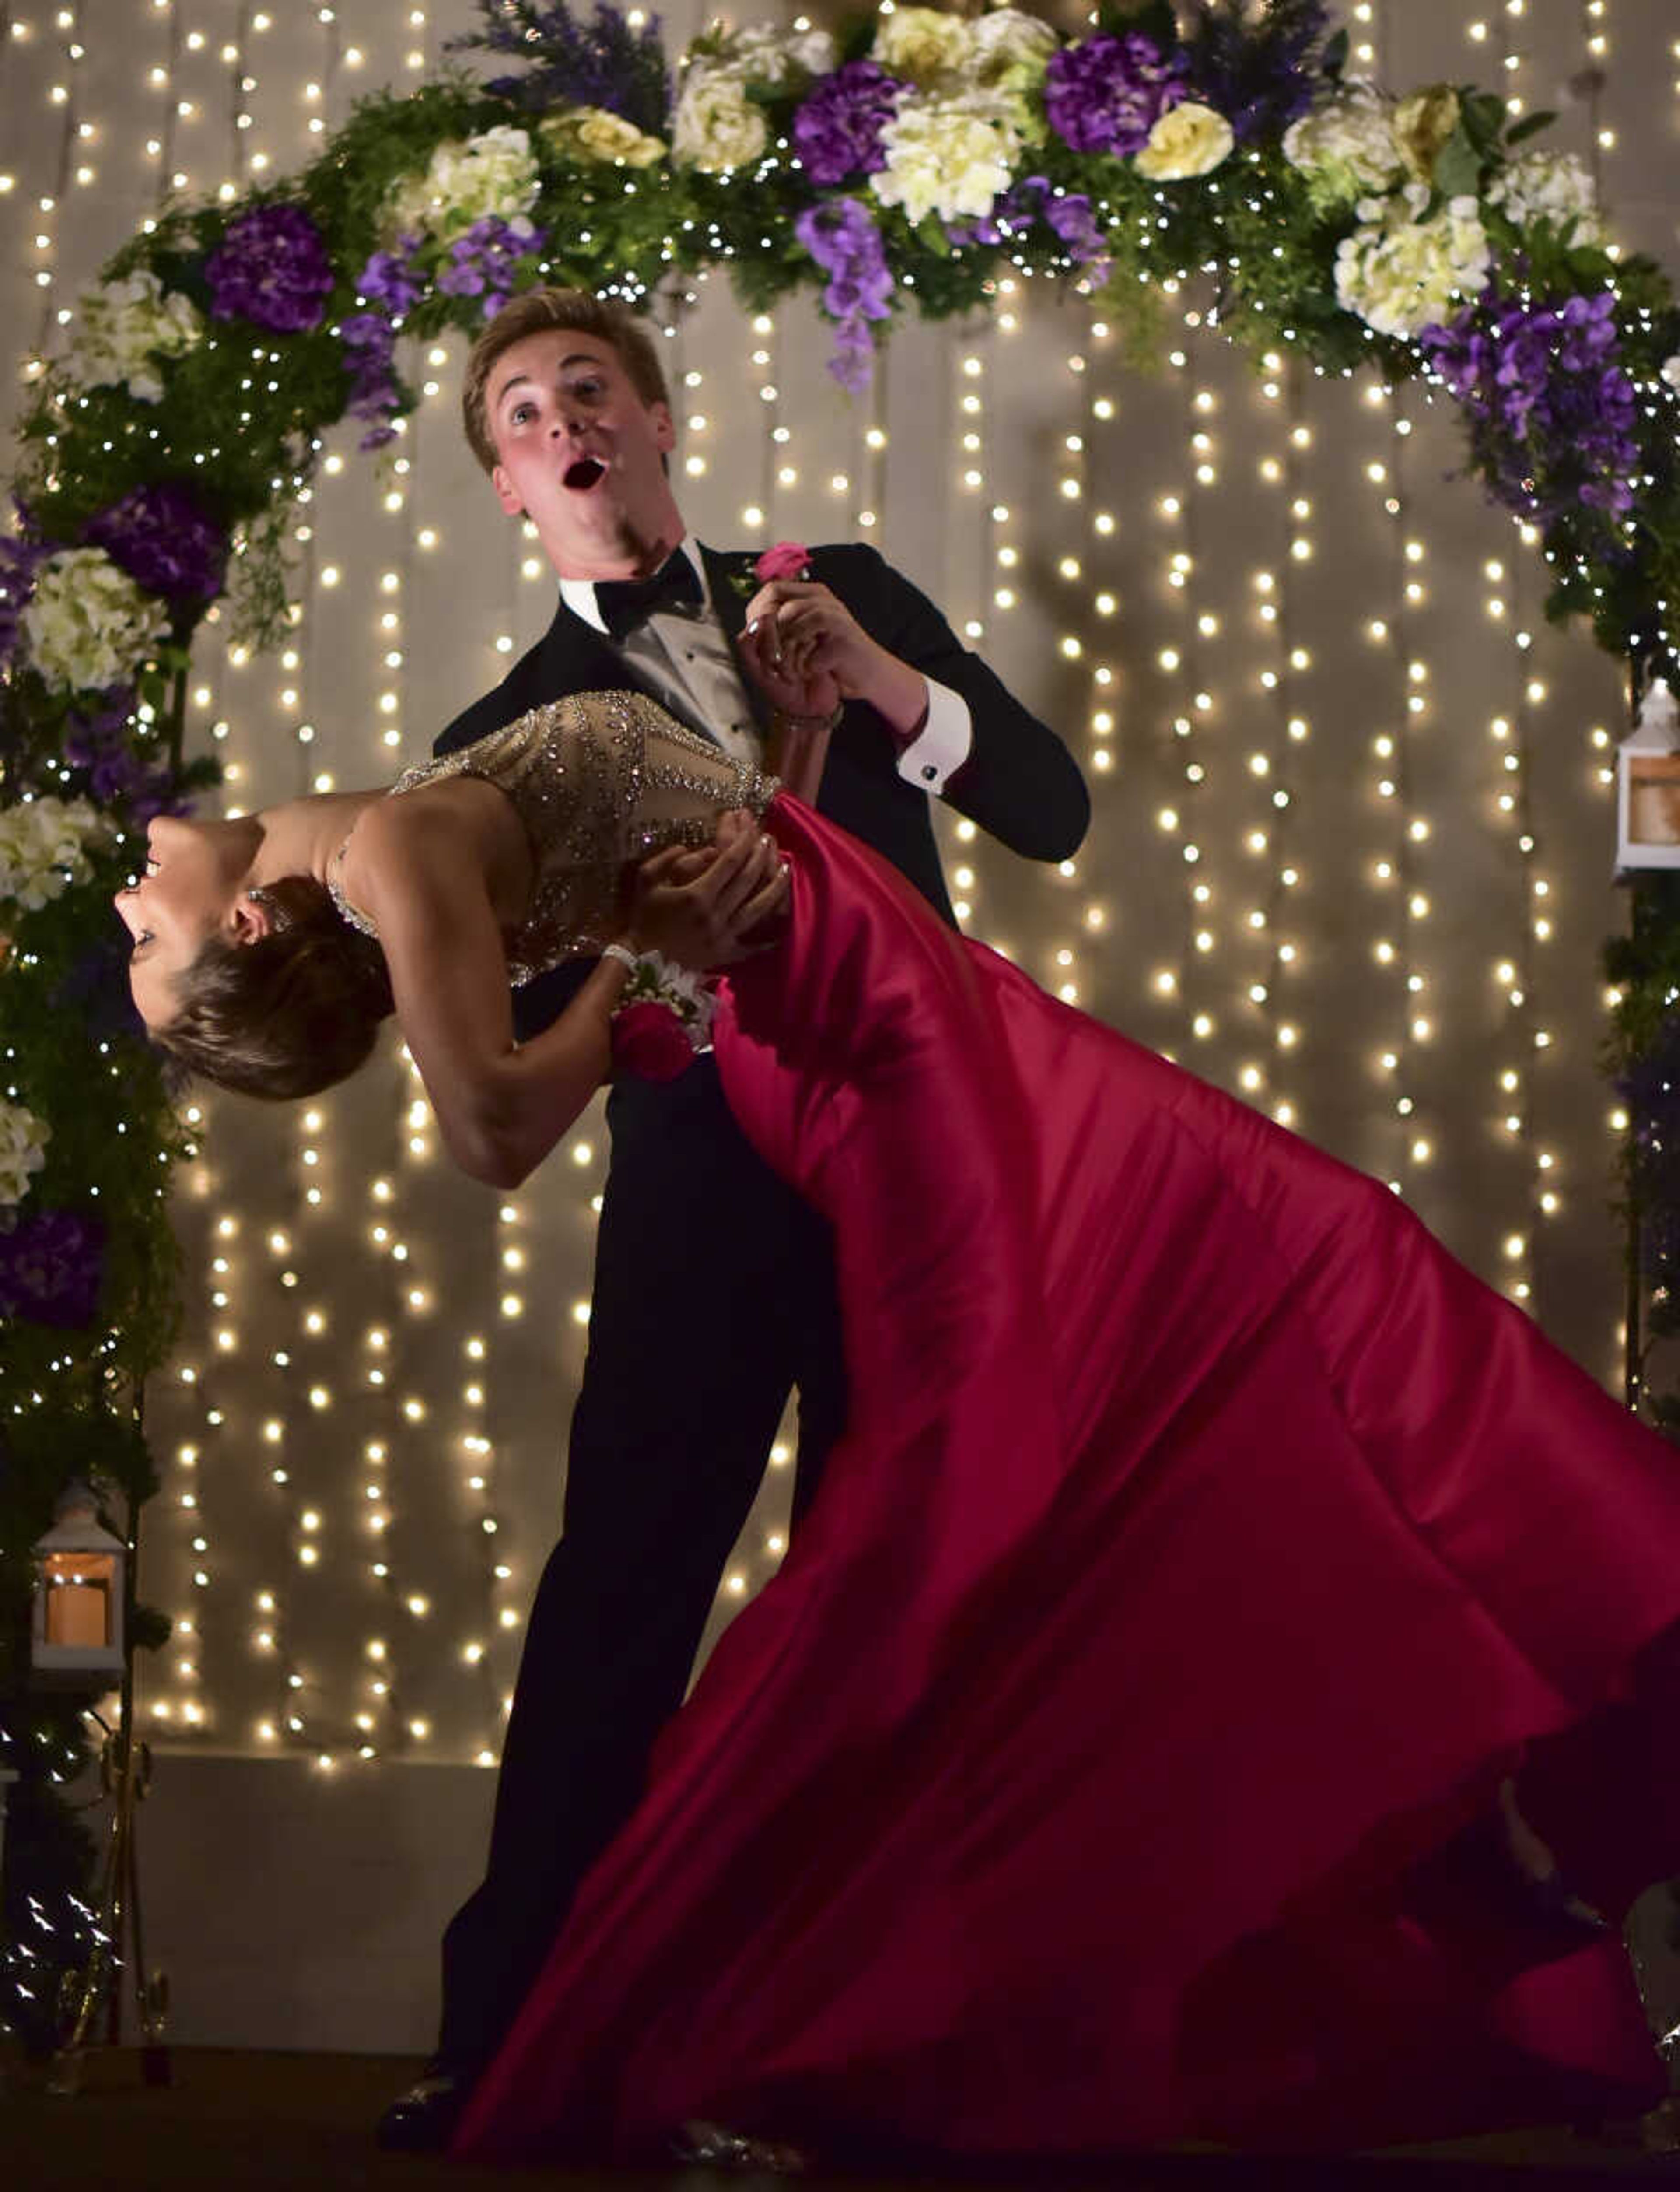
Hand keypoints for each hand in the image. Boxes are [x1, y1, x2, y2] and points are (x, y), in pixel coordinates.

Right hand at [626, 810, 788, 967]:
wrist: (641, 959)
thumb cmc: (644, 917)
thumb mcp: (646, 880)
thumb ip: (667, 859)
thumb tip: (694, 848)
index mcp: (696, 895)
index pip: (729, 861)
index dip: (744, 842)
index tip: (754, 828)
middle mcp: (715, 914)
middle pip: (747, 880)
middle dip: (761, 856)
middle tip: (770, 840)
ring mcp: (724, 935)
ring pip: (758, 907)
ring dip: (775, 887)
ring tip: (788, 869)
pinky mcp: (726, 953)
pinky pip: (753, 943)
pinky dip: (769, 935)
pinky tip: (783, 921)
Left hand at [738, 580, 930, 742]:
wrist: (866, 681)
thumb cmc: (827, 663)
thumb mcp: (795, 645)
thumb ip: (772, 632)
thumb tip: (750, 628)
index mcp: (811, 595)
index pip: (772, 589)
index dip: (759, 614)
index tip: (759, 640)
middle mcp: (823, 599)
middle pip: (780, 610)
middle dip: (770, 642)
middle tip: (773, 666)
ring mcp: (836, 616)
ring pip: (793, 626)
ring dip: (787, 655)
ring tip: (792, 672)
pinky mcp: (844, 638)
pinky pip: (811, 651)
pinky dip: (806, 666)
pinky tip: (811, 673)